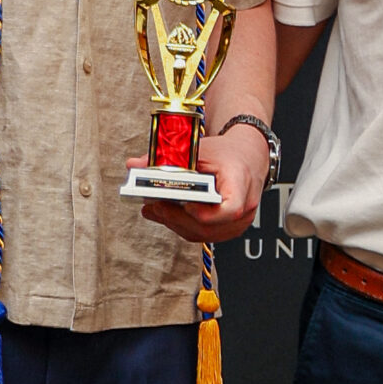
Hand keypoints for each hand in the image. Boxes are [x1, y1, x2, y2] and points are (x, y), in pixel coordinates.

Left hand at [132, 124, 268, 246]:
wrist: (248, 158)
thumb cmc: (228, 154)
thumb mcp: (200, 149)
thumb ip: (168, 159)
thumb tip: (134, 165)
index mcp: (241, 184)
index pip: (230, 209)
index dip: (205, 212)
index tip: (185, 205)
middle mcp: (245, 208)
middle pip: (209, 225)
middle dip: (178, 217)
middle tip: (154, 206)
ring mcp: (238, 223)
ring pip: (203, 233)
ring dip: (176, 223)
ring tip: (154, 210)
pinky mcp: (228, 229)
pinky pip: (204, 233)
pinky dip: (183, 225)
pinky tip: (164, 214)